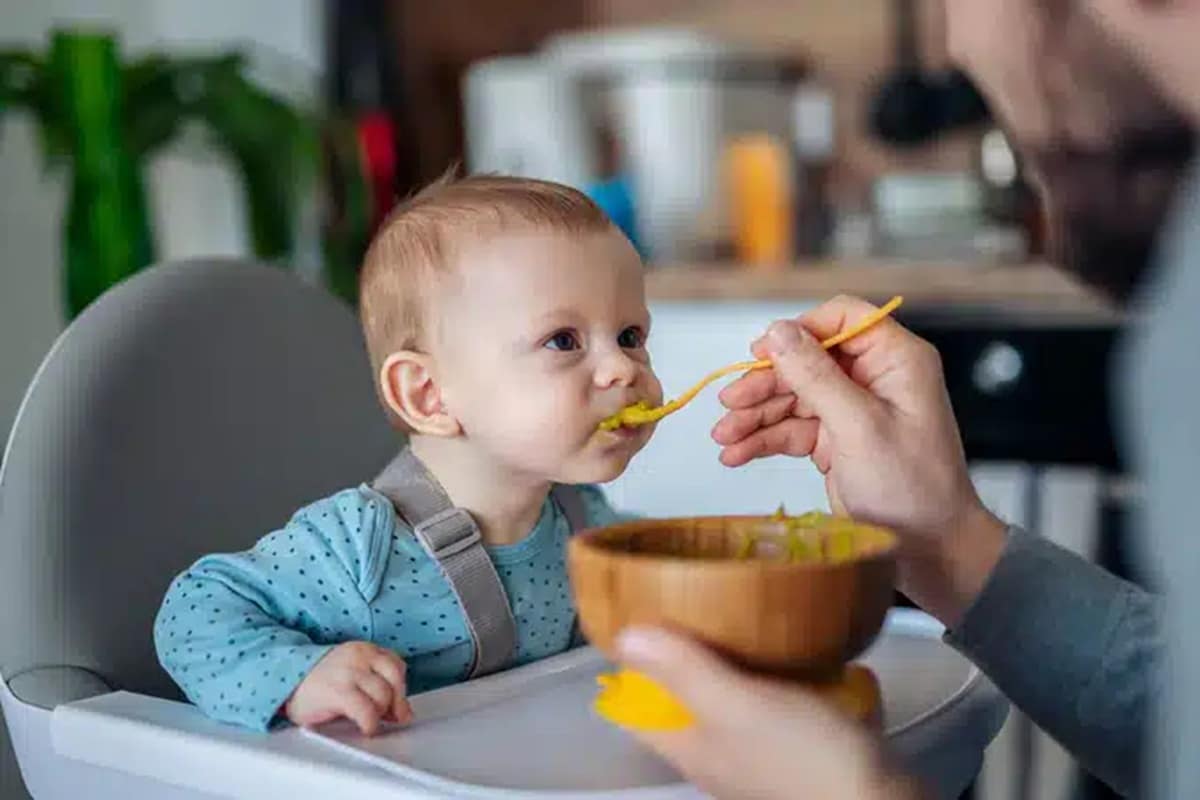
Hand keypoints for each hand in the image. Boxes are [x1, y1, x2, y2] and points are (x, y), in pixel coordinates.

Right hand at [284, 641, 413, 734]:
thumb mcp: (350, 673)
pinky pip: (367, 711)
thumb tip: (401, 711)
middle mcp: (359, 656)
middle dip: (395, 702)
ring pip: (384, 696)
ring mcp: (349, 672)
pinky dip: (371, 723)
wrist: (279, 679)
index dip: (399, 688)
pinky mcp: (338, 691)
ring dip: (381, 713)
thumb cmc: (314, 681)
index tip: (396, 704)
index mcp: (364, 649)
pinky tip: (366, 727)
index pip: (396, 666)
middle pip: (395, 680)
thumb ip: (374, 682)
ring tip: (369, 720)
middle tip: (388, 717)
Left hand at [615, 627, 925, 799]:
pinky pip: (791, 702)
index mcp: (693, 748)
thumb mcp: (737, 706)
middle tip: (697, 595)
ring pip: (739, 697)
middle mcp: (722, 755)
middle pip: (688, 698)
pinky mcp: (809, 750)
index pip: (638, 708)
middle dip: (690, 649)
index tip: (640, 610)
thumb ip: (684, 671)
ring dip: (744, 656)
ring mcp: (765, 755)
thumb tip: (625, 635)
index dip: (632, 663)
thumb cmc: (805, 759)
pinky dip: (796, 673)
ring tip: (750, 606)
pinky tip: (809, 643)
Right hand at [712, 295, 1006, 625]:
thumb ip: (816, 376)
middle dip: (765, 383)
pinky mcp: (836, 440)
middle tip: (730, 404)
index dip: (799, 330)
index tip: (762, 352)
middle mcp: (874, 378)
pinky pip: (791, 428)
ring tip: (724, 438)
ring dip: (755, 415)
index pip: (843, 317)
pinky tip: (736, 454)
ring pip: (792, 395)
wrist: (929, 549)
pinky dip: (763, 440)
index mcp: (896, 360)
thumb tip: (778, 332)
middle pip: (806, 359)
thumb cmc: (913, 489)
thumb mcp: (859, 427)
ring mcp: (853, 410)